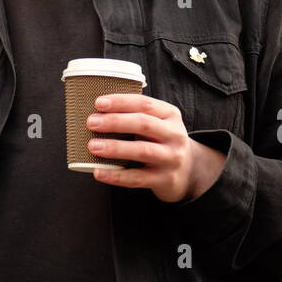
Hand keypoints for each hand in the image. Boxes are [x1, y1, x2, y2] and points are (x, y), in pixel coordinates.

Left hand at [86, 93, 226, 202]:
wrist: (189, 171)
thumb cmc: (163, 142)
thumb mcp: (158, 123)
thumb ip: (136, 115)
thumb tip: (97, 112)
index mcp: (170, 115)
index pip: (144, 104)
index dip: (121, 102)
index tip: (99, 103)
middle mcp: (174, 135)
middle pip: (143, 124)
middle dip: (115, 122)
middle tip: (92, 122)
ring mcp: (171, 158)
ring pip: (142, 150)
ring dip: (115, 147)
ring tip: (93, 146)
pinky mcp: (165, 179)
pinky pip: (138, 178)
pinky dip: (116, 175)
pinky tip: (99, 172)